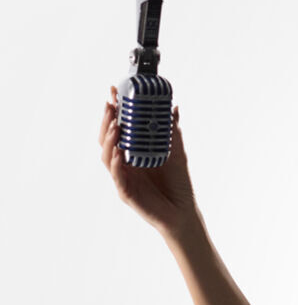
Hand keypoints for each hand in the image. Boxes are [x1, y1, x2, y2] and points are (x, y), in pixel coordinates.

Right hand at [98, 85, 197, 238]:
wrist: (183, 212)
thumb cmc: (178, 184)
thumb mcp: (177, 152)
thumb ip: (173, 132)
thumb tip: (173, 108)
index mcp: (133, 153)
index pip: (118, 129)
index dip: (114, 111)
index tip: (115, 92)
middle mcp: (124, 164)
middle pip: (107, 139)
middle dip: (107, 120)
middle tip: (111, 104)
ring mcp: (123, 178)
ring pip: (106, 156)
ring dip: (109, 138)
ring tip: (116, 124)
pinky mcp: (126, 193)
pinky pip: (117, 175)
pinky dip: (116, 162)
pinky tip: (119, 151)